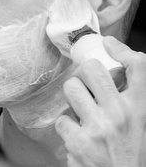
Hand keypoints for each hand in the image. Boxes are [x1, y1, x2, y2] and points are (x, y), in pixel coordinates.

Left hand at [55, 36, 145, 166]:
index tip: (108, 45)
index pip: (139, 67)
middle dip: (86, 76)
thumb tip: (115, 74)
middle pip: (91, 69)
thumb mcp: (141, 122)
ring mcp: (97, 127)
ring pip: (71, 89)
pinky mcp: (78, 142)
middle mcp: (121, 114)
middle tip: (89, 88)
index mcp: (141, 108)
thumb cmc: (134, 153)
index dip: (122, 49)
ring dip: (75, 99)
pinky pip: (62, 119)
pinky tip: (79, 136)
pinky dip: (68, 127)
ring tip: (84, 112)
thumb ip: (131, 98)